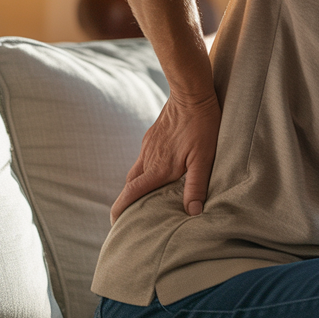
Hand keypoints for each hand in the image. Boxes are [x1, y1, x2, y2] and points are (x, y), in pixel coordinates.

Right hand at [111, 91, 221, 222]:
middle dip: (127, 201)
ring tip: (146, 197)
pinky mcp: (152, 136)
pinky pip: (144, 158)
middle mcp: (148, 158)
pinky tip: (158, 171)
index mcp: (157, 168)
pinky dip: (145, 170)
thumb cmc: (201, 126)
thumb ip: (196, 186)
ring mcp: (148, 146)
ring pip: (137, 171)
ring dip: (137, 186)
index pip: (131, 194)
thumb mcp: (204, 158)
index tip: (115, 224)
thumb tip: (191, 212)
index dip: (120, 210)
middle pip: (131, 185)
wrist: (191, 93)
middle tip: (131, 216)